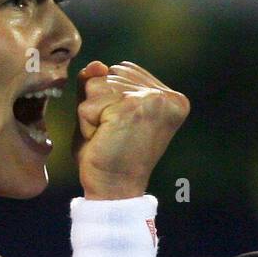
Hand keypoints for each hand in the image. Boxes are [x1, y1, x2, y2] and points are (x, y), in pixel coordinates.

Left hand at [73, 59, 189, 198]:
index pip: (122, 72)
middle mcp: (167, 96)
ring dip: (92, 115)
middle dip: (100, 105)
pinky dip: (86, 124)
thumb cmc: (109, 156)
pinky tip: (102, 141)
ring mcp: (151, 100)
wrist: (114, 192)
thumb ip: (99, 85)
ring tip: (108, 137)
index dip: (109, 101)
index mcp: (171, 97)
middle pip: (109, 75)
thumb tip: (96, 64)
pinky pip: (88, 103)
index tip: (123, 129)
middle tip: (113, 136)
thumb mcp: (105, 113)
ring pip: (97, 86)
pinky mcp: (130, 108)